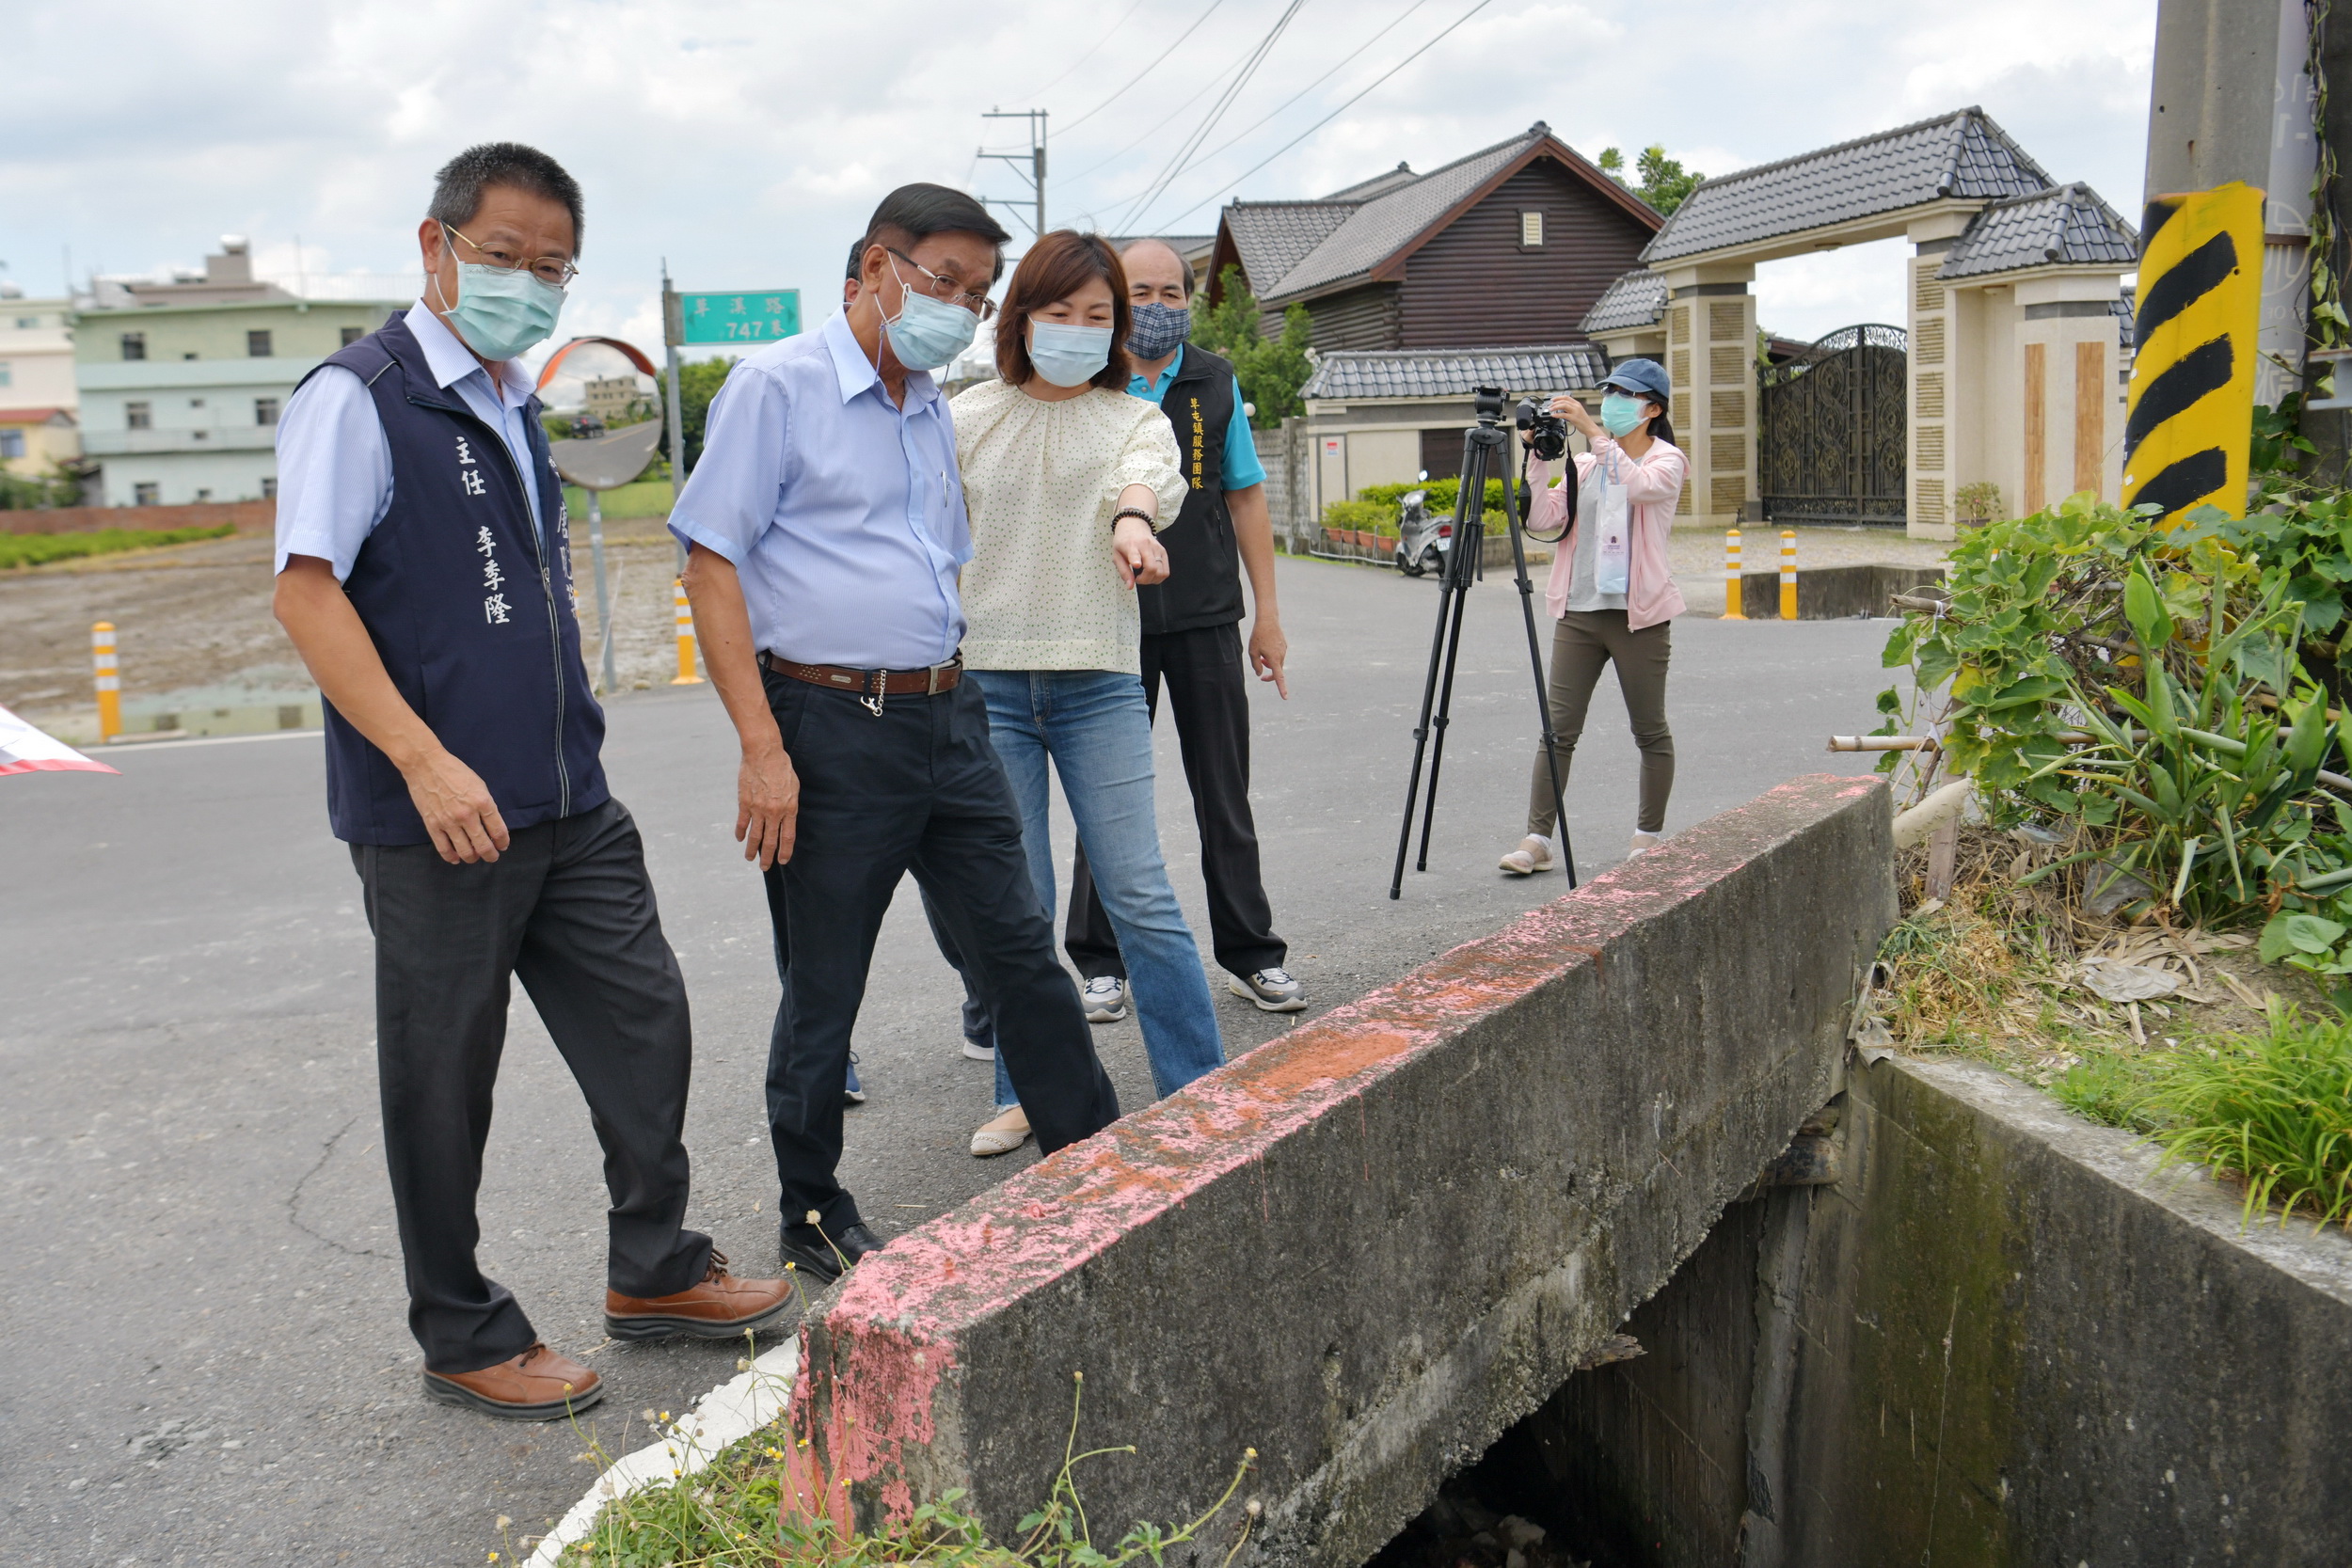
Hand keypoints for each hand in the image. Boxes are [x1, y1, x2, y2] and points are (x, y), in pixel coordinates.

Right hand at [401, 748, 510, 864]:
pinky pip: (444, 849)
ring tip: (475, 857)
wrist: (426, 765)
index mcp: (483, 802)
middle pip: (483, 845)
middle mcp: (467, 815)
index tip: (503, 846)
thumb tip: (491, 826)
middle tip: (492, 856)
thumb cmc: (455, 771)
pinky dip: (452, 857)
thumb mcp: (479, 785)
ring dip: (473, 858)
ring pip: (465, 851)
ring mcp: (449, 822)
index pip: (498, 831)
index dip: (503, 842)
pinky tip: (457, 858)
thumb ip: (486, 806)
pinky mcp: (432, 825)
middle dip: (491, 855)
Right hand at [737, 740, 800, 869]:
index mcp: (789, 808)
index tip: (782, 861)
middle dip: (768, 857)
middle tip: (765, 867)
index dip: (785, 851)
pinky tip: (740, 839)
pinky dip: (740, 832)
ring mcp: (758, 809)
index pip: (787, 837)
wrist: (764, 753)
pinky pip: (742, 822)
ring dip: (752, 849)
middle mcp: (774, 812)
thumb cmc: (782, 767)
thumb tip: (787, 818)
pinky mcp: (745, 803)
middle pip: (771, 841)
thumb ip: (790, 804)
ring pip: (755, 835)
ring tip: (750, 858)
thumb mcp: (794, 786)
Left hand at [1112, 516, 1168, 587]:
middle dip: (1145, 580)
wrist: (1134, 525)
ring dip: (1153, 580)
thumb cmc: (1123, 541)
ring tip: (1144, 576)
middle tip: (1138, 579)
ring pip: (1161, 572)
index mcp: (1131, 545)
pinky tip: (1151, 574)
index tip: (1136, 565)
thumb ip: (1123, 571)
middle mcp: (1146, 546)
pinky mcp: (1164, 552)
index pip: (1135, 553)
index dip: (1136, 560)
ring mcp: (1157, 549)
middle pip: (1152, 568)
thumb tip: (1130, 586)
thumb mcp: (1116, 555)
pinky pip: (1166, 571)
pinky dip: (1159, 577)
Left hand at [1248, 616, 1288, 698]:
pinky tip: (1266, 647)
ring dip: (1270, 664)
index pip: (1279, 677)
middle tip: (1261, 676)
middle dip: (1269, 674)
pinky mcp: (1284, 645)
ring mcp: (1284, 650)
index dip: (1282, 688)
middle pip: (1277, 671)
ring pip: (1277, 662)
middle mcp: (1281, 656)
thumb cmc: (1258, 635)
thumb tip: (1260, 674)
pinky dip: (1273, 656)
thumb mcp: (1252, 651)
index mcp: (1274, 659)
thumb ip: (1256, 665)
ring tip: (1261, 656)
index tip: (1285, 697)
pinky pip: (1279, 655)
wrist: (1268, 620)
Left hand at [1551, 395, 1601, 440]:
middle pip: (1563, 401)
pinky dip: (1557, 414)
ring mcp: (1575, 412)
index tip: (1552, 400)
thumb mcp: (1577, 411)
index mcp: (1577, 404)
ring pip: (1563, 405)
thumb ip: (1570, 408)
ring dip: (1555, 407)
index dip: (1558, 397)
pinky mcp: (1573, 418)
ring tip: (1551, 410)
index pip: (1566, 397)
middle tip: (1550, 406)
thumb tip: (1561, 408)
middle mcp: (1576, 406)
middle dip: (1555, 403)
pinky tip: (1553, 415)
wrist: (1589, 427)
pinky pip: (1563, 415)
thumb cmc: (1583, 420)